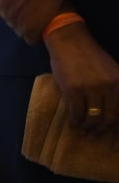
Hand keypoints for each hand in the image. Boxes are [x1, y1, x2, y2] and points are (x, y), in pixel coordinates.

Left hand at [0, 0, 60, 43]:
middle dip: (22, 20)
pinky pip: (32, 39)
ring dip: (29, 28)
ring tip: (39, 19)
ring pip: (22, 32)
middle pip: (13, 24)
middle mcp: (7, 14)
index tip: (25, 5)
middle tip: (34, 12)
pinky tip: (42, 27)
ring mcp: (20, 22)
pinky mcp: (34, 28)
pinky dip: (36, 35)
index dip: (16, 11)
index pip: (5, 14)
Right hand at [45, 22, 118, 140]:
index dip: (118, 131)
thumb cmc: (89, 55)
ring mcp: (91, 89)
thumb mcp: (111, 71)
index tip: (113, 143)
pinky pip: (76, 112)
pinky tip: (73, 123)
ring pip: (93, 118)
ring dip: (87, 128)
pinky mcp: (73, 90)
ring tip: (82, 131)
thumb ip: (115, 89)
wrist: (69, 39)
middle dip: (101, 131)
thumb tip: (114, 113)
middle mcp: (109, 88)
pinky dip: (75, 121)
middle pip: (110, 118)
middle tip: (93, 136)